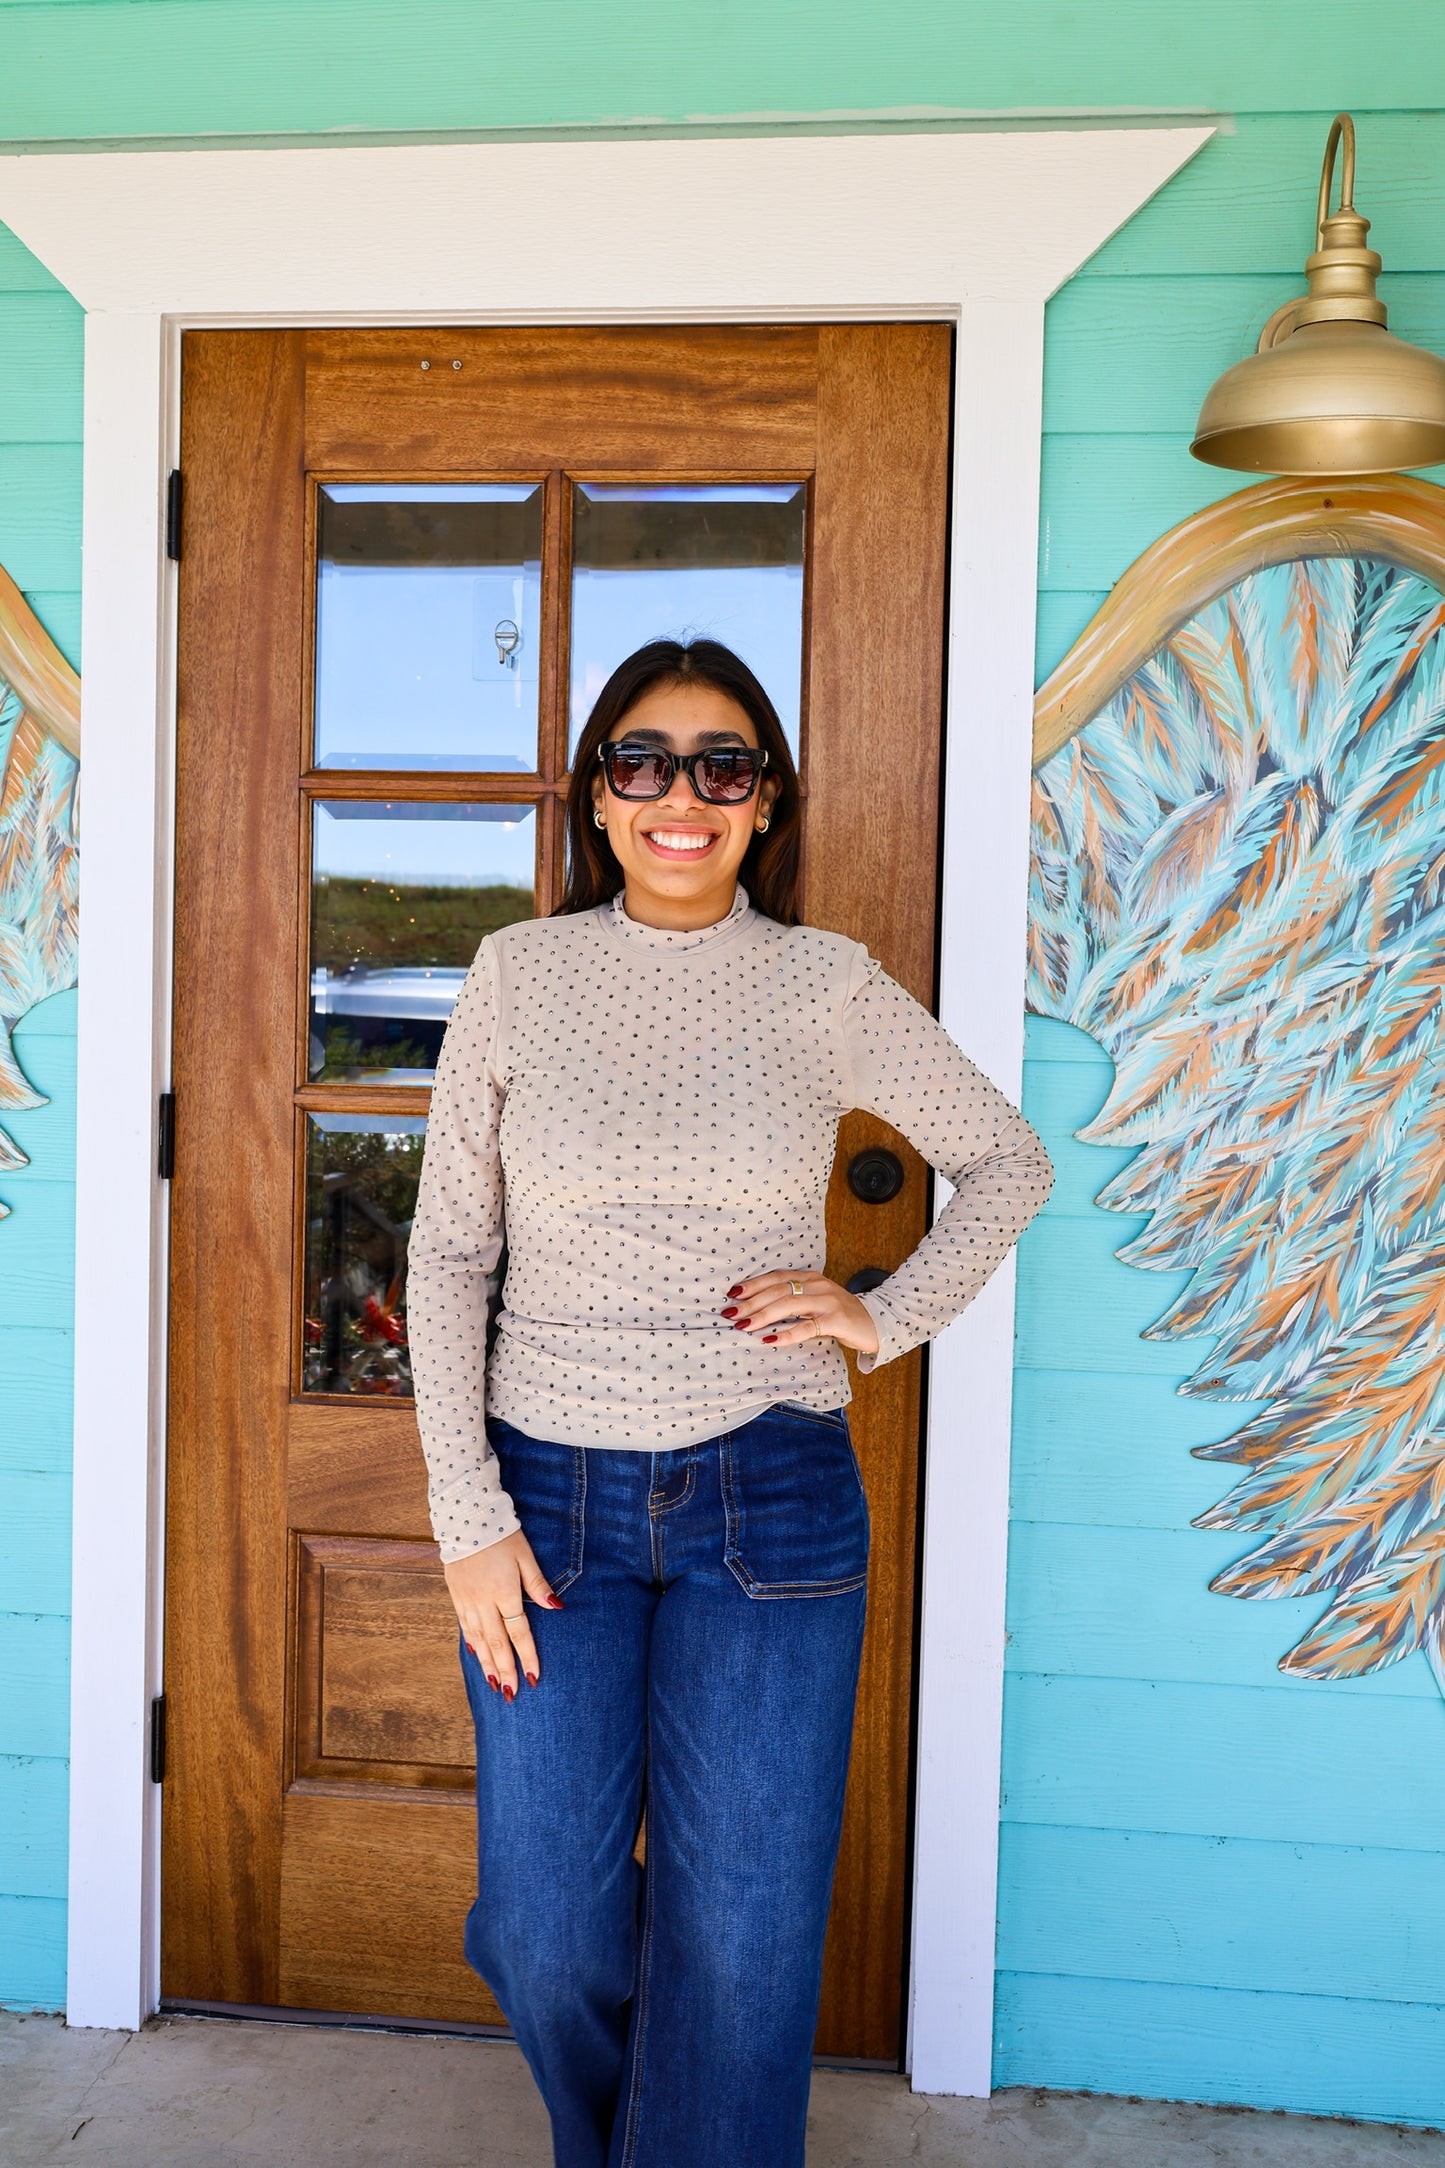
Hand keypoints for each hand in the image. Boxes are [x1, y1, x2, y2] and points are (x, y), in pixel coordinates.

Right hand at [443, 1529, 559, 1699]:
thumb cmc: (501, 1534)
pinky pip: (464, 1626)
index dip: (527, 1656)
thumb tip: (556, 1607)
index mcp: (504, 1592)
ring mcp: (467, 1600)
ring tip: (495, 1684)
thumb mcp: (525, 1555)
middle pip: (497, 1642)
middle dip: (505, 1670)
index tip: (534, 1677)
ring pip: (479, 1639)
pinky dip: (472, 1643)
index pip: (518, 1632)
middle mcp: (483, 1601)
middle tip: (512, 1694)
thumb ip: (538, 1583)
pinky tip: (476, 1655)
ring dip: (487, 1663)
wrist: (465, 1517)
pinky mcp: (456, 1595)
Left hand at [721, 1271, 880, 1354]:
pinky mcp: (837, 1320)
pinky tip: (769, 1340)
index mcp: (810, 1277)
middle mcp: (817, 1285)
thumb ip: (793, 1300)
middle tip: (730, 1314)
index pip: (776, 1277)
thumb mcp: (815, 1301)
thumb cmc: (839, 1314)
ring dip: (763, 1316)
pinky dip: (786, 1334)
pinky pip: (807, 1327)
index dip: (753, 1284)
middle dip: (751, 1302)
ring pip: (789, 1305)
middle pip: (778, 1290)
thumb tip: (756, 1309)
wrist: (875, 1322)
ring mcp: (828, 1301)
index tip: (732, 1293)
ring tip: (744, 1325)